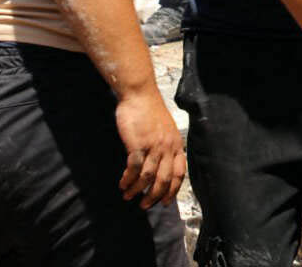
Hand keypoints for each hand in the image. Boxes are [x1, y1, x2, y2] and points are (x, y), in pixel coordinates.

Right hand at [114, 88, 185, 207]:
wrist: (140, 95)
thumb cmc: (150, 112)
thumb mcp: (165, 130)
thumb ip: (165, 146)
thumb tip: (160, 164)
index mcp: (177, 144)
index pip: (179, 173)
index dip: (172, 190)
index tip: (165, 202)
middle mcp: (168, 147)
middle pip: (164, 179)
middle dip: (154, 196)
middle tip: (144, 205)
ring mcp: (153, 146)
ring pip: (148, 177)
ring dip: (137, 190)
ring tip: (129, 197)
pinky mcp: (137, 144)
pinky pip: (134, 168)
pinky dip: (128, 179)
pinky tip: (122, 184)